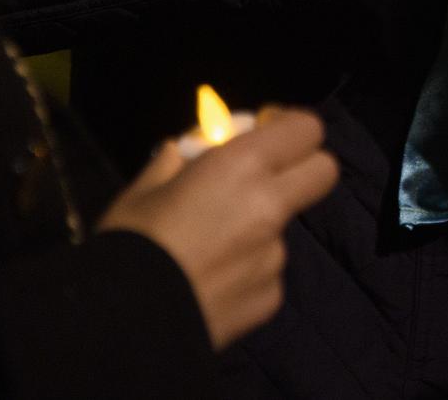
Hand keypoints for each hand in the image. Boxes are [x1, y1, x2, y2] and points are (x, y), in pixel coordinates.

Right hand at [99, 106, 338, 350]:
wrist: (123, 322)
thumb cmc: (129, 241)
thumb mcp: (145, 187)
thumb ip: (178, 162)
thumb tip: (188, 154)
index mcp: (242, 166)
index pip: (306, 128)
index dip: (289, 125)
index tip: (264, 131)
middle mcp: (271, 207)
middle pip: (324, 171)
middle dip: (301, 166)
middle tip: (261, 176)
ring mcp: (275, 256)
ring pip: (284, 227)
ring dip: (258, 226)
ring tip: (207, 248)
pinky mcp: (270, 298)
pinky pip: (266, 272)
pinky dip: (246, 270)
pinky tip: (208, 283)